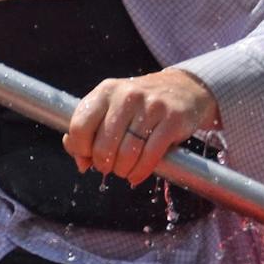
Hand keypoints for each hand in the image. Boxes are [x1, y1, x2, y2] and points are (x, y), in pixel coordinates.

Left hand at [63, 67, 217, 186]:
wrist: (183, 88)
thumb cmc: (138, 106)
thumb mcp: (109, 109)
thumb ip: (88, 132)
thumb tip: (81, 162)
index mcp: (105, 91)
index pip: (80, 126)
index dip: (80, 149)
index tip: (88, 156)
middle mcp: (127, 95)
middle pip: (104, 145)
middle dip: (103, 164)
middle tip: (108, 167)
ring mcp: (151, 106)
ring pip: (127, 153)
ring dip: (122, 170)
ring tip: (123, 171)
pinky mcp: (172, 119)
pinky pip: (151, 155)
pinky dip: (140, 171)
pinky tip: (136, 175)